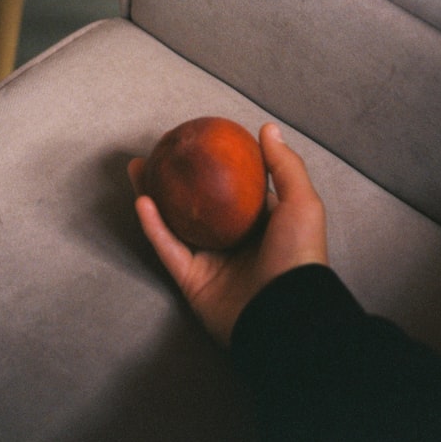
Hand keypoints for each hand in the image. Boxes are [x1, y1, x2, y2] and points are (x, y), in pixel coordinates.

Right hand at [128, 122, 327, 345]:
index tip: (198, 141)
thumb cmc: (298, 255)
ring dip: (154, 195)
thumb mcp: (301, 204)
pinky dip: (153, 226)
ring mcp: (211, 260)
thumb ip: (285, 166)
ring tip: (139, 168)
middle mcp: (234, 240)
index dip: (217, 164)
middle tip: (160, 151)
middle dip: (177, 177)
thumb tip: (268, 129)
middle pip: (198, 202)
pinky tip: (141, 200)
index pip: (235, 187)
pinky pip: (168, 248)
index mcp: (261, 223)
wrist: (285, 312)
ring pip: (176, 222)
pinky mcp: (192, 280)